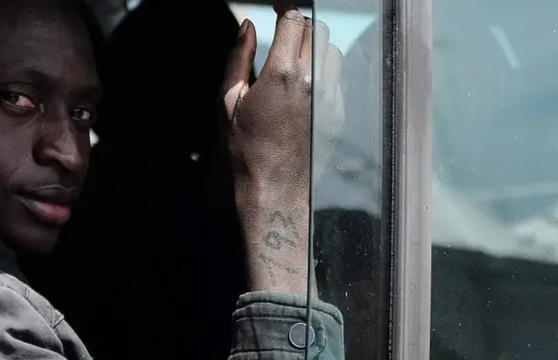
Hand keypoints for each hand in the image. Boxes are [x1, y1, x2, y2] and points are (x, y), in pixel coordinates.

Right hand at [220, 1, 341, 293]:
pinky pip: (337, 75)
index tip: (276, 7)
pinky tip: (305, 85)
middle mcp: (313, 81)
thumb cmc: (246, 149)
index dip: (285, 8)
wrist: (276, 189)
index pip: (294, 20)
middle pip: (316, 29)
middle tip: (282, 34)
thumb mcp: (229, 102)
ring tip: (294, 60)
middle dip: (298, 25)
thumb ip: (238, 58)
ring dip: (313, 45)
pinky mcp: (339, 111)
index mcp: (282, 75)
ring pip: (331, 49)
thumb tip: (247, 25)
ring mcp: (331, 96)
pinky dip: (323, 68)